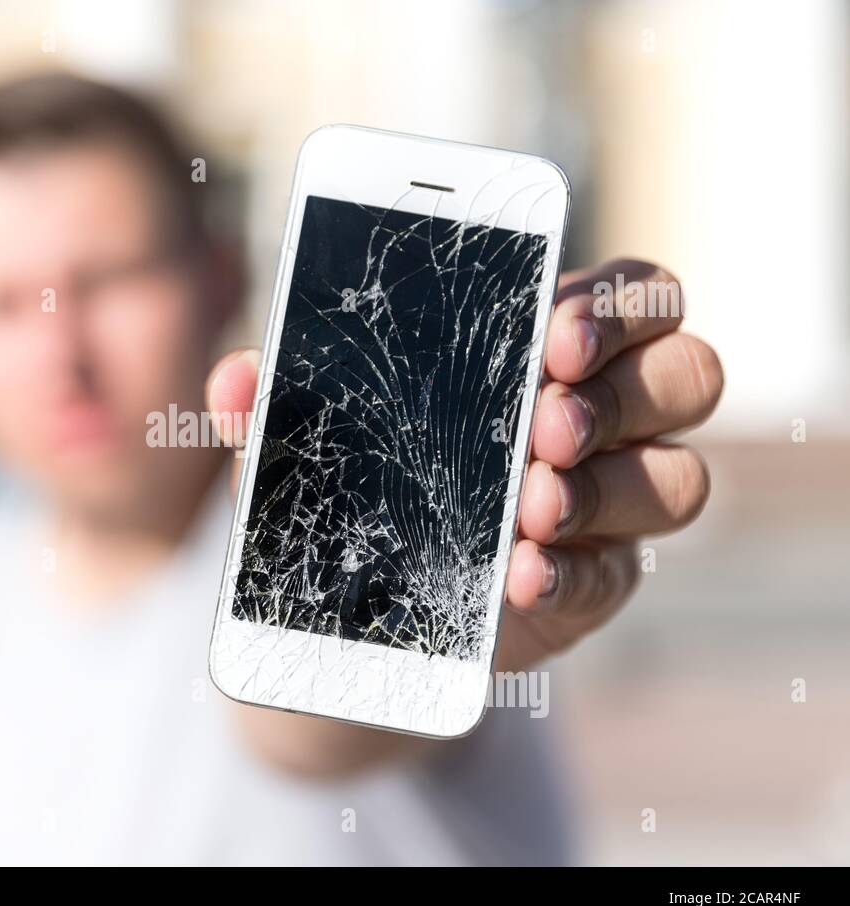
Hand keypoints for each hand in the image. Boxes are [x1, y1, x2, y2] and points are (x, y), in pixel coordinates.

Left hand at [206, 259, 722, 675]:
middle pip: (687, 374)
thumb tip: (233, 381)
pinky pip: (620, 574)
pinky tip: (521, 575)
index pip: (635, 294)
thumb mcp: (318, 431)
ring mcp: (611, 504)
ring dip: (609, 488)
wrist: (366, 597)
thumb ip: (283, 401)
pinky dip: (572, 574)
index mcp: (552, 347)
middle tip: (543, 423)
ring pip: (679, 478)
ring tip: (530, 507)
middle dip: (622, 394)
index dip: (618, 304)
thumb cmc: (363, 474)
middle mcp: (606, 417)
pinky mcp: (596, 582)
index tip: (555, 333)